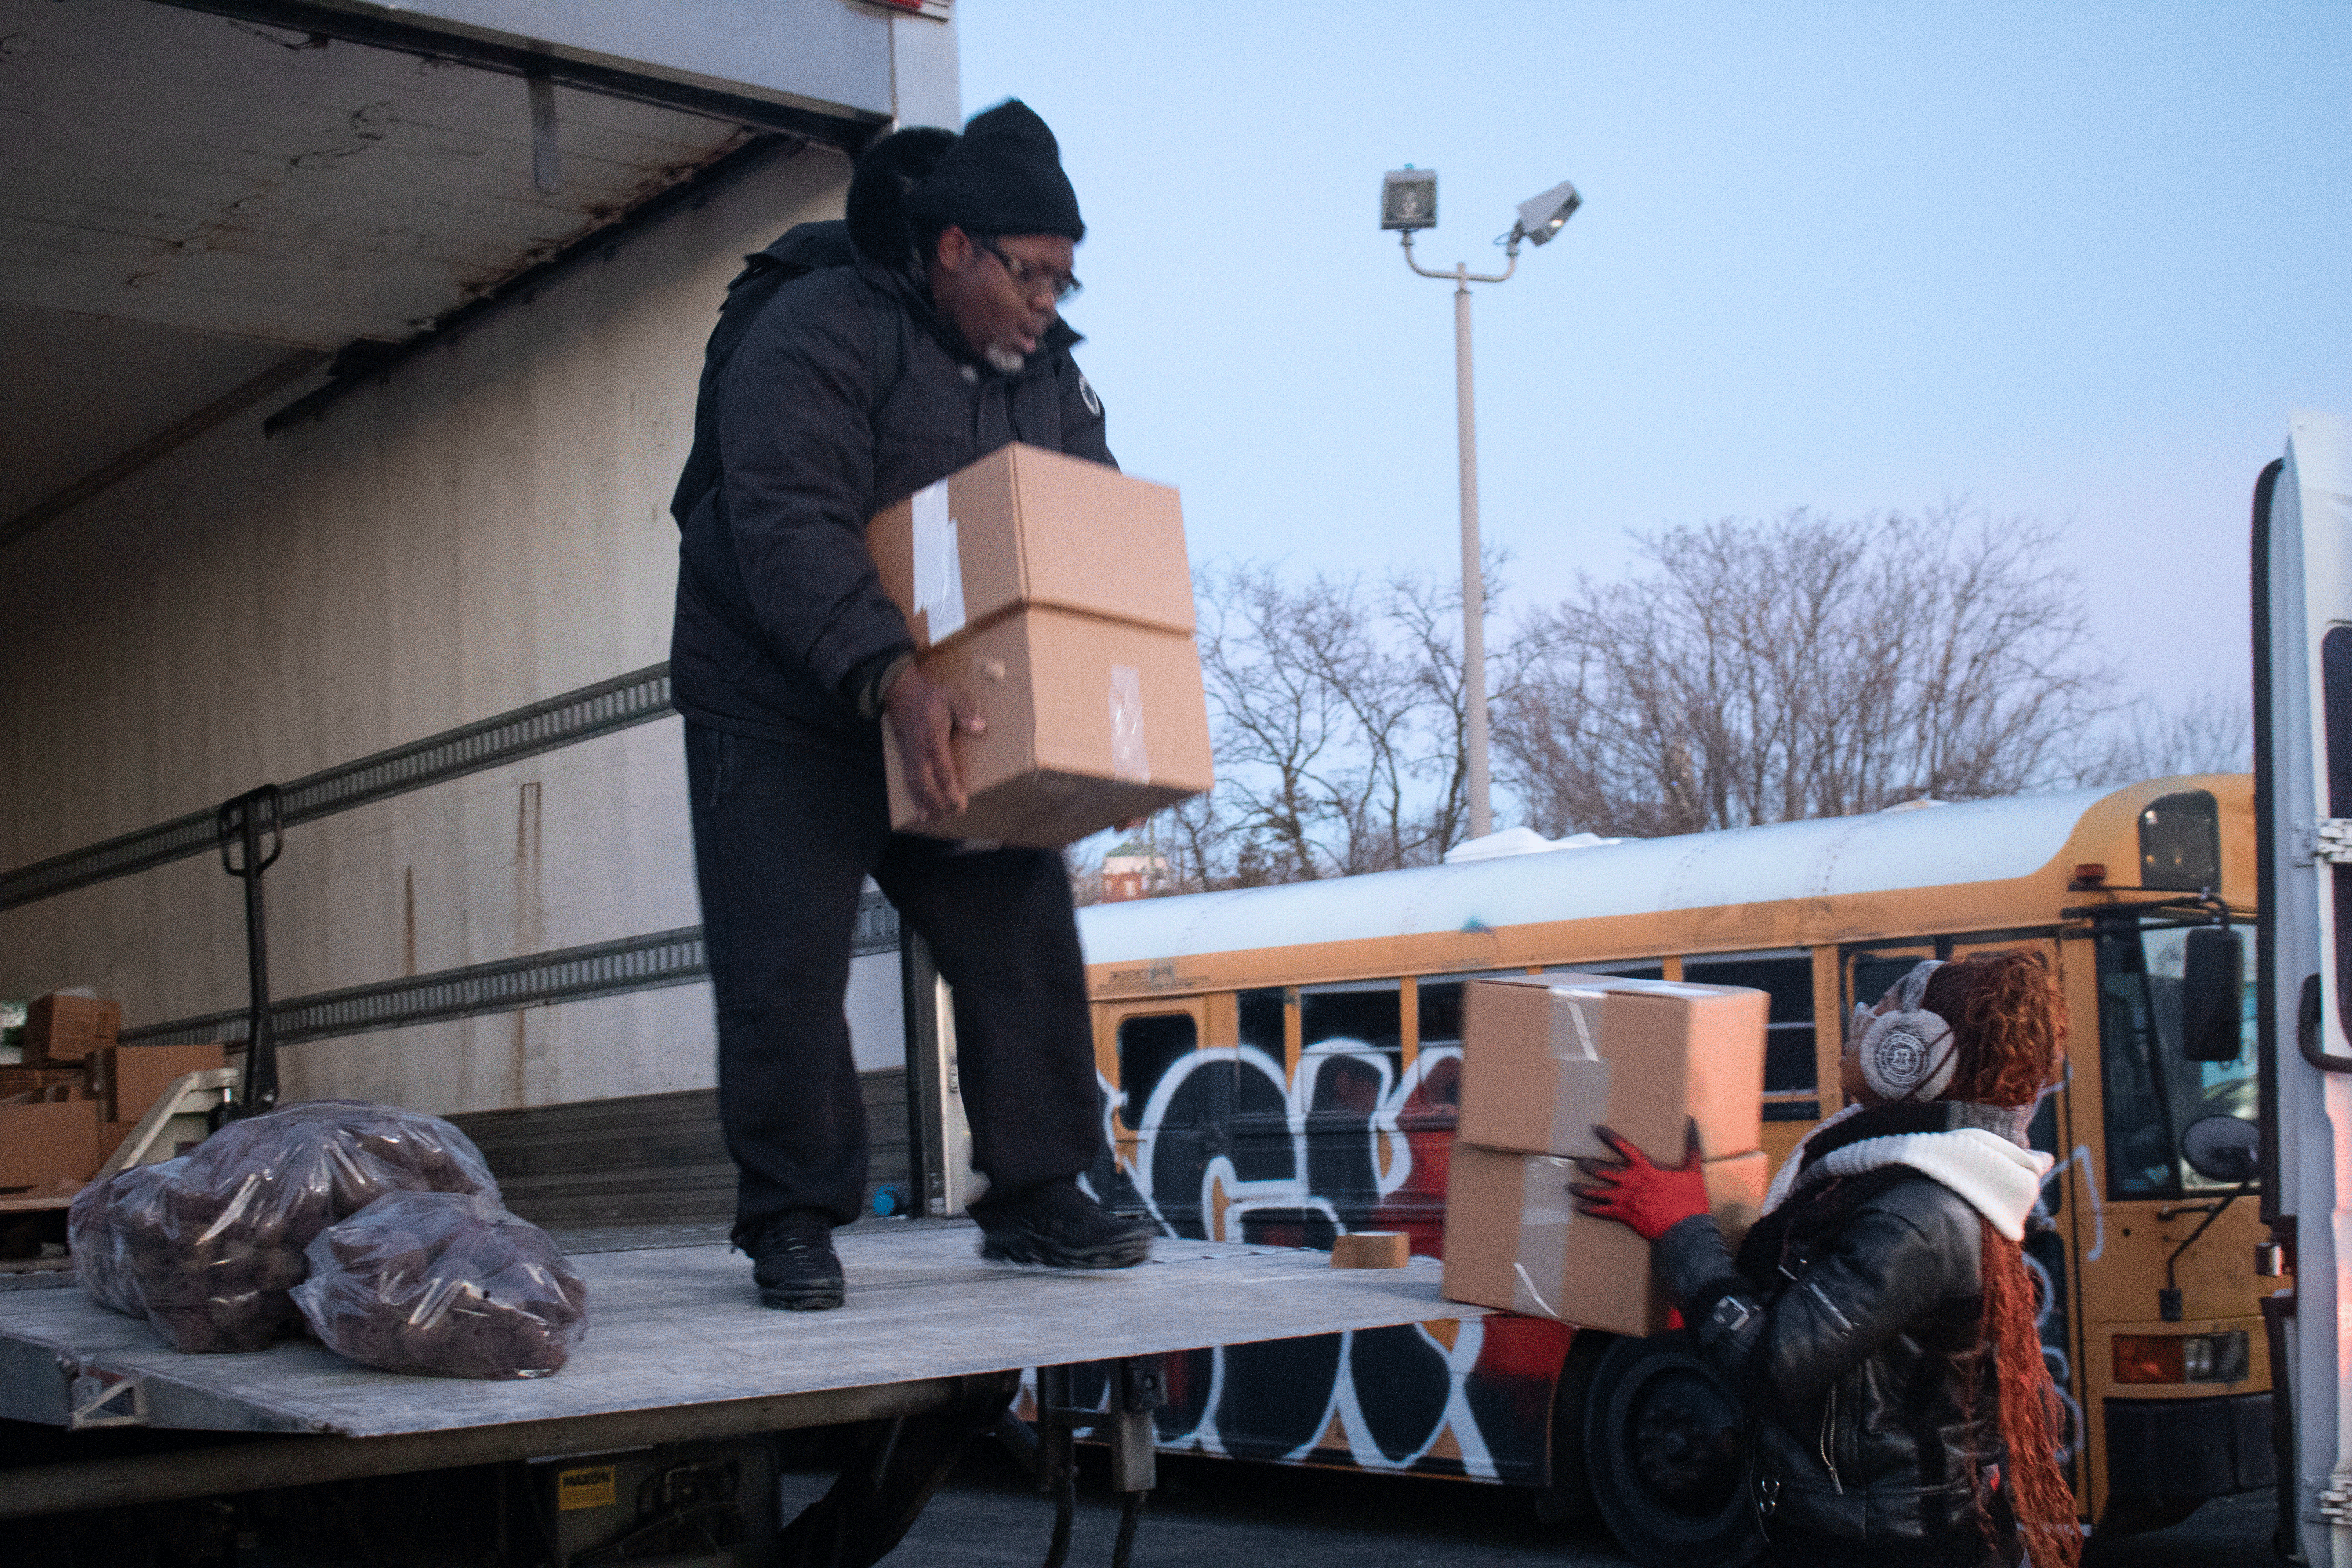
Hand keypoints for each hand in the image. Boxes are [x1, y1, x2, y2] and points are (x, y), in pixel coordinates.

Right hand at [885, 665, 985, 818]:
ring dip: (926, 804)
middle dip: (938, 803)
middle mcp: (919, 750)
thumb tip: (980, 728)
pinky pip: (907, 781)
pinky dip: (913, 797)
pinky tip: (919, 810)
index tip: (960, 804)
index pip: (943, 770)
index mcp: (933, 738)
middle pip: (927, 784)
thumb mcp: (950, 696)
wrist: (897, 689)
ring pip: (916, 786)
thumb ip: (965, 711)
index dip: (951, 789)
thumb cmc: (927, 694)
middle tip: (952, 815)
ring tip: (936, 819)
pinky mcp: (903, 756)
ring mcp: (909, 755)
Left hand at [1569, 1119, 1709, 1241]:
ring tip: (1570, 1186)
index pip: (1623, 1147)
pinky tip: (1578, 1207)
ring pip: (1597, 1192)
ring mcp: (1625, 1200)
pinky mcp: (1624, 1216)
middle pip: (1603, 1170)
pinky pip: (1601, 1212)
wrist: (1686, 1231)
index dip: (1609, 1137)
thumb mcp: (1693, 1170)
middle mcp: (1630, 1182)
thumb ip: (1691, 1145)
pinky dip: (1589, 1209)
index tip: (1596, 1129)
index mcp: (1645, 1169)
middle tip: (1578, 1162)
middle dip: (1589, 1165)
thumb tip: (1691, 1120)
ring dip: (1583, 1188)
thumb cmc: (1690, 1200)